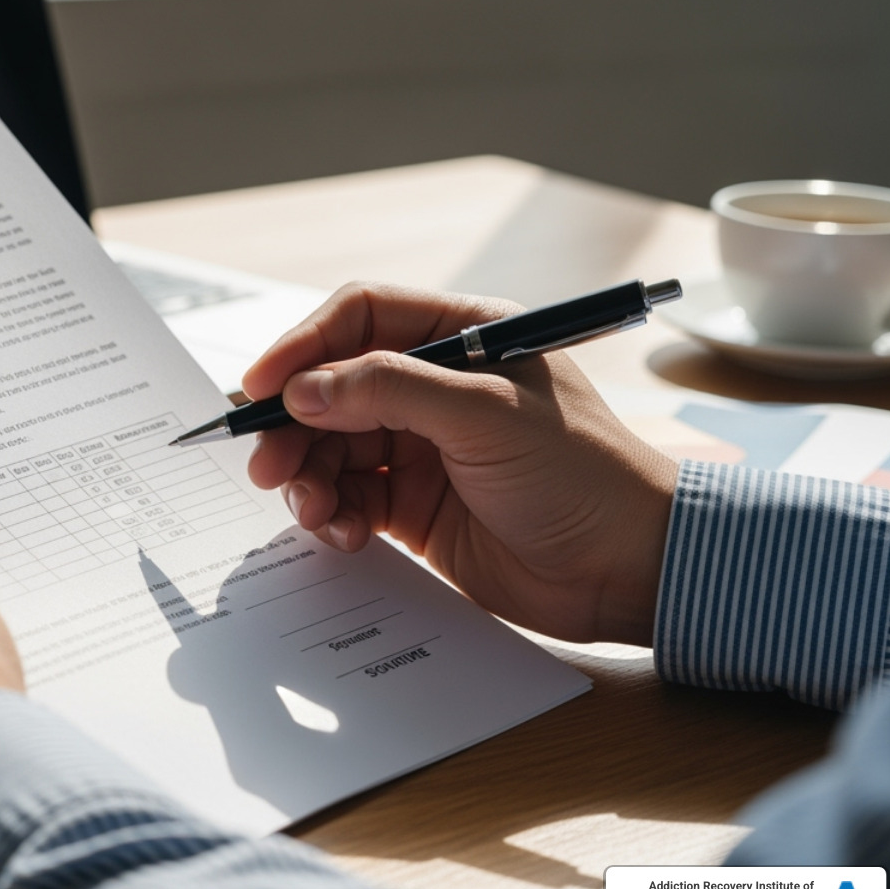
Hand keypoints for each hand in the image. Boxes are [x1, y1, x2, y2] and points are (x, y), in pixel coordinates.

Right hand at [244, 283, 677, 646]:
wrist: (628, 569)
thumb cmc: (582, 475)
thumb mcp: (485, 416)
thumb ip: (388, 390)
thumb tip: (301, 389)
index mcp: (462, 336)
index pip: (359, 319)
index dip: (303, 348)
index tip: (260, 389)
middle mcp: (436, 386)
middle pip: (332, 389)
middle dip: (294, 427)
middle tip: (268, 468)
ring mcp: (424, 447)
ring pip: (332, 447)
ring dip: (310, 477)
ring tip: (313, 510)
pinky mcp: (417, 507)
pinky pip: (350, 498)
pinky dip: (334, 514)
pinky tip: (346, 535)